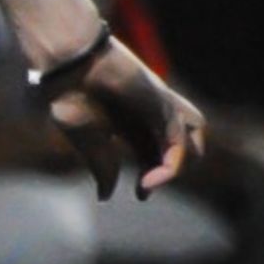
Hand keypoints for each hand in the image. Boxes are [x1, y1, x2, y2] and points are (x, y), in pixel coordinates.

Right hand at [45, 39, 204, 197]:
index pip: (154, 152)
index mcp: (129, 120)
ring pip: (193, 141)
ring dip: (179, 166)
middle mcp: (149, 113)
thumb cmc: (71, 97)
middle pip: (175, 148)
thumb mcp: (89, 142)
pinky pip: (180, 144)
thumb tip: (106, 197)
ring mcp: (161, 108)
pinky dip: (170, 167)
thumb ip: (103, 168)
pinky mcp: (165, 106)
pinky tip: (149, 180)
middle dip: (165, 172)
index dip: (153, 176)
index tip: (140, 193)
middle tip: (144, 186)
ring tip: (152, 179)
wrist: (70, 66)